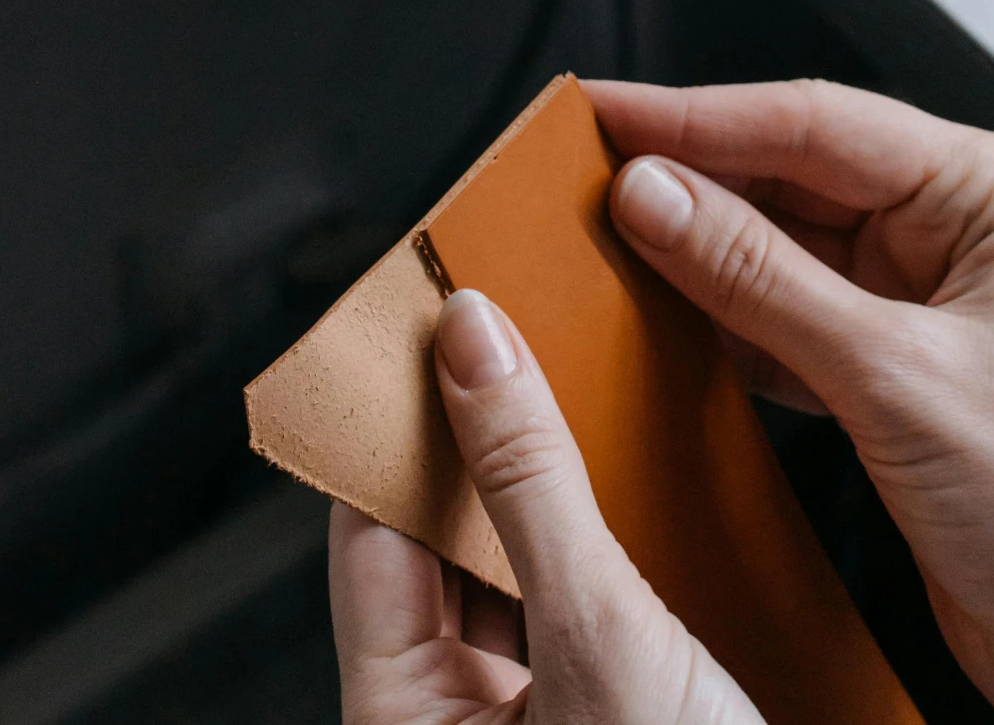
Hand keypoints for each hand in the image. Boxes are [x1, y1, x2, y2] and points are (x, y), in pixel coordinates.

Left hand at [329, 286, 762, 724]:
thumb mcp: (601, 637)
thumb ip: (529, 482)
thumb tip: (470, 343)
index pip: (367, 528)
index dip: (392, 413)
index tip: (422, 310)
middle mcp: (449, 724)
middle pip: (439, 537)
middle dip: (473, 430)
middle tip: (505, 315)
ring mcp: (529, 720)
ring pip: (512, 560)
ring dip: (541, 473)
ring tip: (567, 369)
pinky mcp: (602, 711)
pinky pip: (574, 594)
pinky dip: (596, 526)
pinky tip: (627, 457)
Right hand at [588, 77, 993, 724]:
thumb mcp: (895, 379)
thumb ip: (761, 280)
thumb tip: (657, 196)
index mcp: (990, 192)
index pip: (818, 122)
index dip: (698, 115)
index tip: (608, 111)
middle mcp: (959, 229)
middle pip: (793, 174)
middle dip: (689, 175)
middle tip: (582, 167)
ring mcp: (925, 297)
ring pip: (782, 244)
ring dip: (698, 246)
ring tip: (602, 231)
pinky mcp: (894, 365)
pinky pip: (786, 312)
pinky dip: (724, 315)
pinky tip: (663, 311)